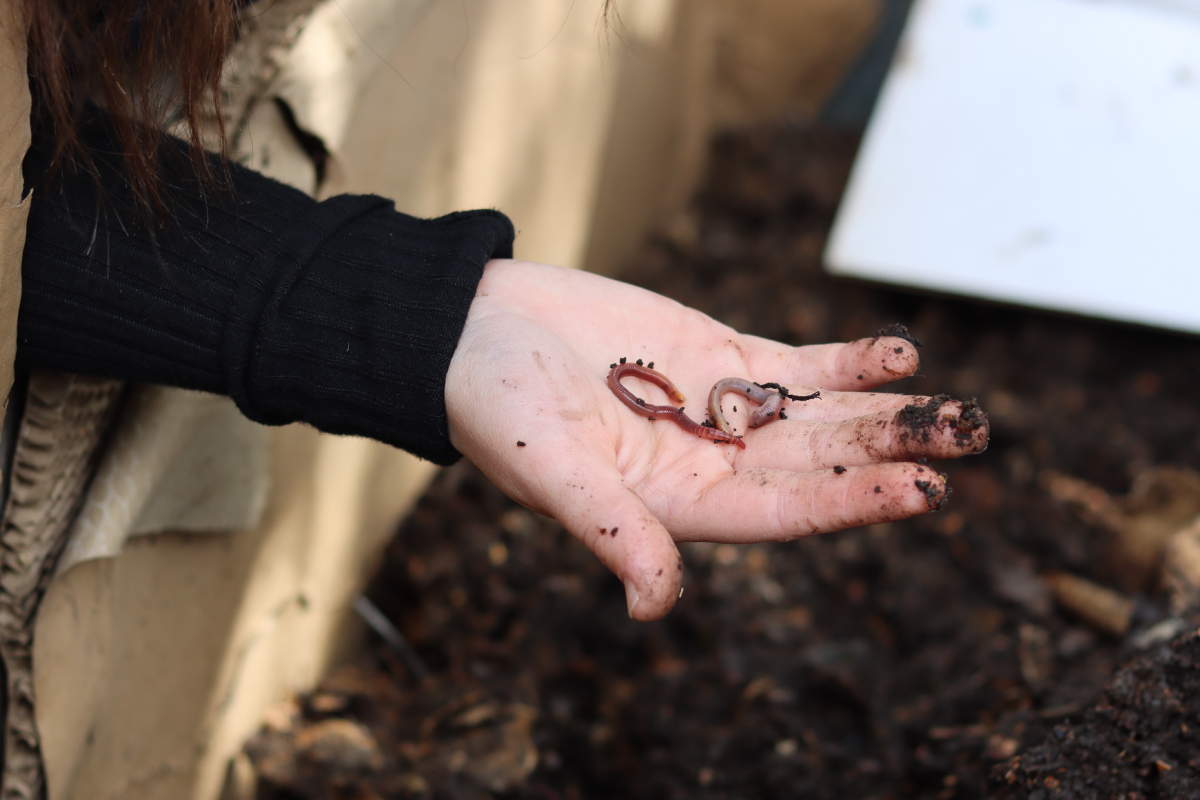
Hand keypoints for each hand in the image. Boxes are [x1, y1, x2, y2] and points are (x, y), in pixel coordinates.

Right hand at [446, 260, 987, 620]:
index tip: (921, 489)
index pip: (782, 514)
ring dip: (888, 411)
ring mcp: (722, 409)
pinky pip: (797, 365)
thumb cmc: (491, 406)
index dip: (850, 503)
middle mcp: (713, 465)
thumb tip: (654, 610)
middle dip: (890, 452)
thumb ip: (609, 527)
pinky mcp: (721, 355)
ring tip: (959, 405)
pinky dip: (847, 362)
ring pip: (822, 416)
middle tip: (968, 435)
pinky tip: (899, 354)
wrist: (474, 330)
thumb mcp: (545, 466)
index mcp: (676, 506)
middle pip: (820, 465)